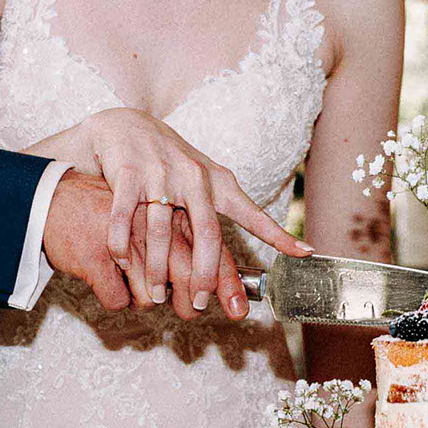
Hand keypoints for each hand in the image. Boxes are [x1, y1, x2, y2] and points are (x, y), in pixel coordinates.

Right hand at [67, 109, 312, 310]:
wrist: (125, 124)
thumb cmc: (170, 162)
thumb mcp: (203, 181)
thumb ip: (222, 213)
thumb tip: (244, 249)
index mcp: (216, 183)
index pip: (251, 213)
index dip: (278, 234)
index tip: (305, 253)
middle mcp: (193, 177)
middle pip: (207, 233)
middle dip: (205, 274)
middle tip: (200, 303)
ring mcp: (160, 173)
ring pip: (161, 232)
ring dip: (157, 269)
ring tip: (156, 296)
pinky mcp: (127, 172)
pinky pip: (123, 219)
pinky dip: (122, 246)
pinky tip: (123, 264)